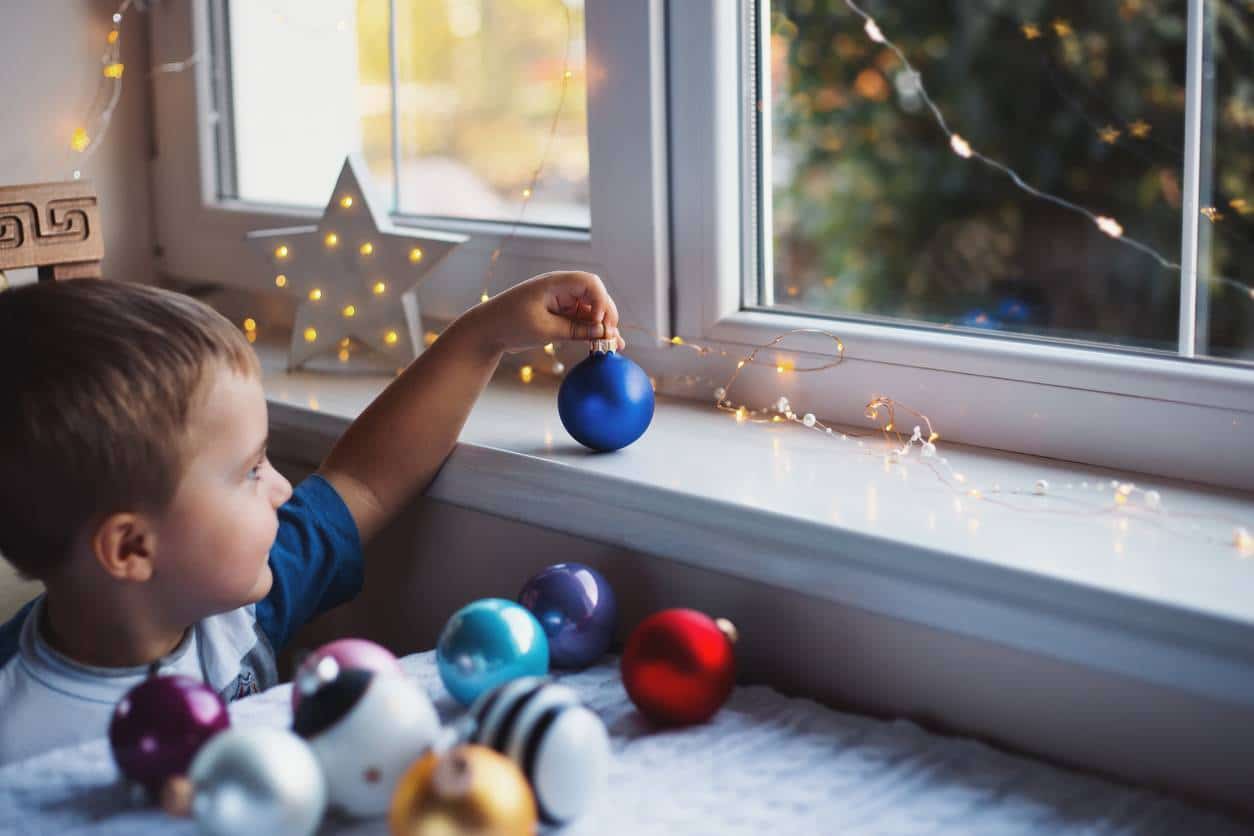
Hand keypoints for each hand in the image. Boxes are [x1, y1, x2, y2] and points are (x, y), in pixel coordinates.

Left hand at [468, 271, 624, 354]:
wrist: (487, 330)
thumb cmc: (510, 324)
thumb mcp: (545, 330)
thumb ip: (575, 330)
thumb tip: (603, 333)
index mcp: (555, 283)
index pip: (590, 283)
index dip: (601, 301)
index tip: (600, 323)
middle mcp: (561, 289)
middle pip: (595, 296)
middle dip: (607, 316)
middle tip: (612, 338)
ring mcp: (562, 301)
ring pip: (591, 311)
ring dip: (603, 327)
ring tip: (614, 346)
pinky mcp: (559, 314)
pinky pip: (582, 321)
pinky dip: (591, 332)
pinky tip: (602, 346)